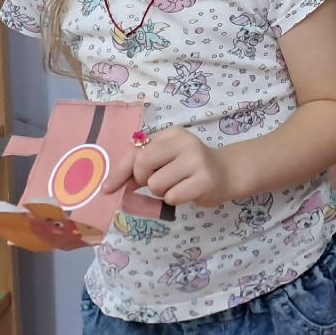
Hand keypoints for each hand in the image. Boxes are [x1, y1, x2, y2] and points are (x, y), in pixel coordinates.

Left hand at [103, 126, 233, 208]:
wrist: (227, 172)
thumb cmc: (190, 166)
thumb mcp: (167, 158)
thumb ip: (141, 167)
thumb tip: (112, 186)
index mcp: (172, 134)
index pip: (137, 150)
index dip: (120, 171)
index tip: (109, 188)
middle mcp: (184, 142)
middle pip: (142, 165)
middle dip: (143, 180)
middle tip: (157, 182)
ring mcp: (196, 160)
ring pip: (155, 184)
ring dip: (162, 192)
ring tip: (177, 185)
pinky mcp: (203, 180)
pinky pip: (171, 197)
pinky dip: (174, 200)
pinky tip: (187, 191)